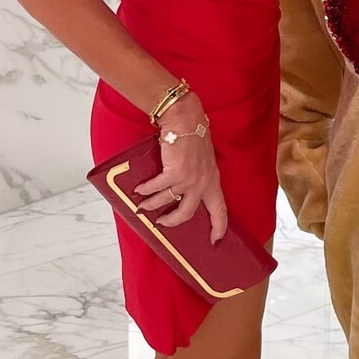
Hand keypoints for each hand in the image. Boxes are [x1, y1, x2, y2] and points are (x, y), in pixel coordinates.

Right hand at [132, 96, 228, 243]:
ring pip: (167, 201)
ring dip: (152, 205)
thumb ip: (199, 174)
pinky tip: (139, 190)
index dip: (219, 227)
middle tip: (163, 224)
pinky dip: (145, 190)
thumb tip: (185, 187)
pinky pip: (156, 188)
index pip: (220, 209)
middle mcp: (202, 182)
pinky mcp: (174, 173)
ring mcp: (189, 179)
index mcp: (213, 180)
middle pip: (187, 213)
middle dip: (173, 221)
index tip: (215, 240)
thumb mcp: (204, 159)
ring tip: (143, 206)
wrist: (186, 119)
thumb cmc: (194, 134)